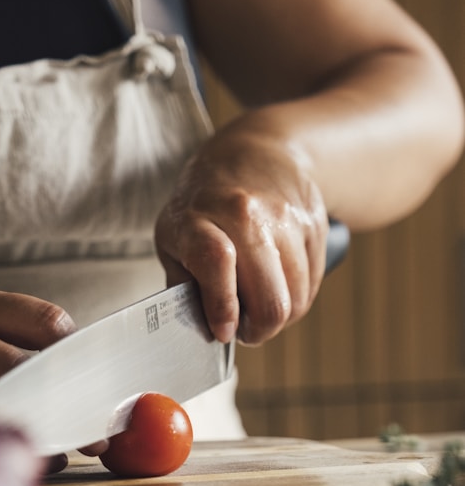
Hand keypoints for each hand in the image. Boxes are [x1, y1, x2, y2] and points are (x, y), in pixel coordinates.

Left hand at [154, 114, 328, 345]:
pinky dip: (294, 299)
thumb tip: (205, 330)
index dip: (222, 306)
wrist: (255, 154)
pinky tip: (275, 287)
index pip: (217, 262)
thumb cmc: (204, 206)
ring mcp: (286, 220)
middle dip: (257, 330)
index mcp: (200, 219)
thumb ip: (182, 286)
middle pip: (270, 300)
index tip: (223, 331)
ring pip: (296, 300)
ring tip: (257, 306)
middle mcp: (246, 216)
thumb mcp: (173, 238)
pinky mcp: (314, 226)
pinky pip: (311, 286)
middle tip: (243, 329)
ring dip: (277, 318)